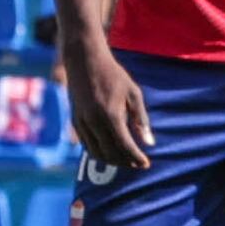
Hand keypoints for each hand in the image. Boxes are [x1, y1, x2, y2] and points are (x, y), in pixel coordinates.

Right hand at [60, 24, 152, 173]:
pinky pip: (87, 145)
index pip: (125, 146)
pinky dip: (99, 152)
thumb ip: (141, 119)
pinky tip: (110, 150)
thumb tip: (149, 143)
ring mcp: (82, 122)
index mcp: (111, 114)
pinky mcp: (75, 121)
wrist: (85, 61)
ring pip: (96, 153)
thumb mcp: (133, 93)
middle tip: (137, 163)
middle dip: (125, 162)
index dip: (136, 158)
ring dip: (112, 161)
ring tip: (125, 160)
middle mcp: (94, 121)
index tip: (145, 164)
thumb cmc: (114, 75)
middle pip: (110, 153)